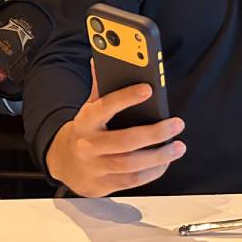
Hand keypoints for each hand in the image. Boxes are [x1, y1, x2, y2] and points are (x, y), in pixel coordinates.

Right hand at [46, 64, 185, 197]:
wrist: (62, 161)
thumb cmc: (85, 129)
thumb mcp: (90, 106)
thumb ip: (100, 84)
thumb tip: (102, 56)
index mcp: (86, 120)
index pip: (105, 106)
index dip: (126, 96)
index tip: (148, 88)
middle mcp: (88, 145)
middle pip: (125, 140)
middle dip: (155, 133)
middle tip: (177, 123)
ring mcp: (95, 167)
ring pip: (131, 164)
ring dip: (159, 156)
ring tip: (178, 146)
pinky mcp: (102, 185)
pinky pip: (132, 180)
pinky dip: (152, 172)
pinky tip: (165, 162)